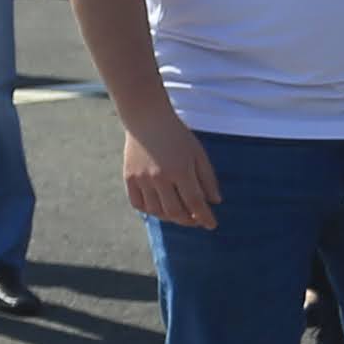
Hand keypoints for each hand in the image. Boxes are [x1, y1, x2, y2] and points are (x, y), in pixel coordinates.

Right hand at [121, 113, 222, 229]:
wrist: (146, 119)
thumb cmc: (177, 135)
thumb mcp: (198, 154)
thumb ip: (207, 179)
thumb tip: (214, 201)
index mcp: (180, 170)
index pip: (195, 203)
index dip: (205, 217)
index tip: (212, 225)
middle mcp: (160, 178)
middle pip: (175, 212)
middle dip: (188, 220)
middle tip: (196, 220)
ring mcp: (142, 179)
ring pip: (156, 211)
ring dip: (170, 217)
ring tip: (179, 214)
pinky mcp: (129, 178)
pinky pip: (138, 204)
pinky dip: (150, 210)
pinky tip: (159, 207)